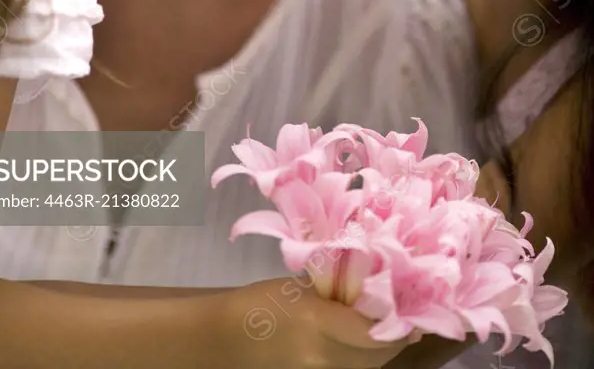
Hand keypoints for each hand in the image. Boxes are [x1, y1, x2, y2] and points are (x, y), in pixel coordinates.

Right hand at [227, 277, 419, 367]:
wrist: (227, 337)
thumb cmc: (261, 301)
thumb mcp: (301, 288)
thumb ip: (337, 289)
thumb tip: (374, 283)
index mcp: (316, 323)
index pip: (373, 331)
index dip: (400, 320)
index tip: (416, 300)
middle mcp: (322, 357)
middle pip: (378, 354)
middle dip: (399, 333)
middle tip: (413, 308)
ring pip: (370, 366)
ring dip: (386, 346)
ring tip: (397, 321)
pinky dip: (367, 355)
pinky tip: (371, 338)